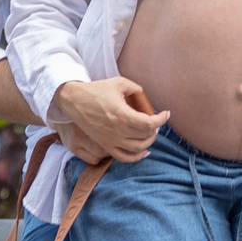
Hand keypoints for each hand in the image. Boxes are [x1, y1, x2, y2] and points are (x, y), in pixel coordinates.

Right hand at [49, 77, 166, 163]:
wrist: (74, 100)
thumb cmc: (96, 90)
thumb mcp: (119, 83)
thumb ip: (136, 89)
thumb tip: (145, 98)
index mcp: (123, 114)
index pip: (150, 123)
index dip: (162, 119)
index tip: (166, 114)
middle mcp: (118, 130)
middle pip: (146, 136)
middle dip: (155, 129)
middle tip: (156, 121)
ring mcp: (111, 140)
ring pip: (137, 148)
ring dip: (149, 142)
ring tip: (150, 133)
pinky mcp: (105, 144)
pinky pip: (123, 157)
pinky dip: (136, 157)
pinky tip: (143, 152)